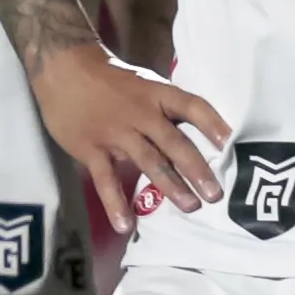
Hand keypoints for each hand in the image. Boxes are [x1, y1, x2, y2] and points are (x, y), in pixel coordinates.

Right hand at [32, 43, 227, 235]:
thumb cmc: (110, 80)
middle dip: (196, 169)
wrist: (63, 68)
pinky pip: (105, 180)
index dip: (212, 124)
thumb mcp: (144, 84)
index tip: (230, 143)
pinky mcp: (92, 149)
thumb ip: (166, 108)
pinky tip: (126, 225)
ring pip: (148, 161)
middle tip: (215, 194)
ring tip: (190, 207)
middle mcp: (141, 113)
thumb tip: (198, 134)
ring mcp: (116, 132)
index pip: (191, 106)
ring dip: (170, 186)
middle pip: (174, 142)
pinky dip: (115, 204)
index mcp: (157, 94)